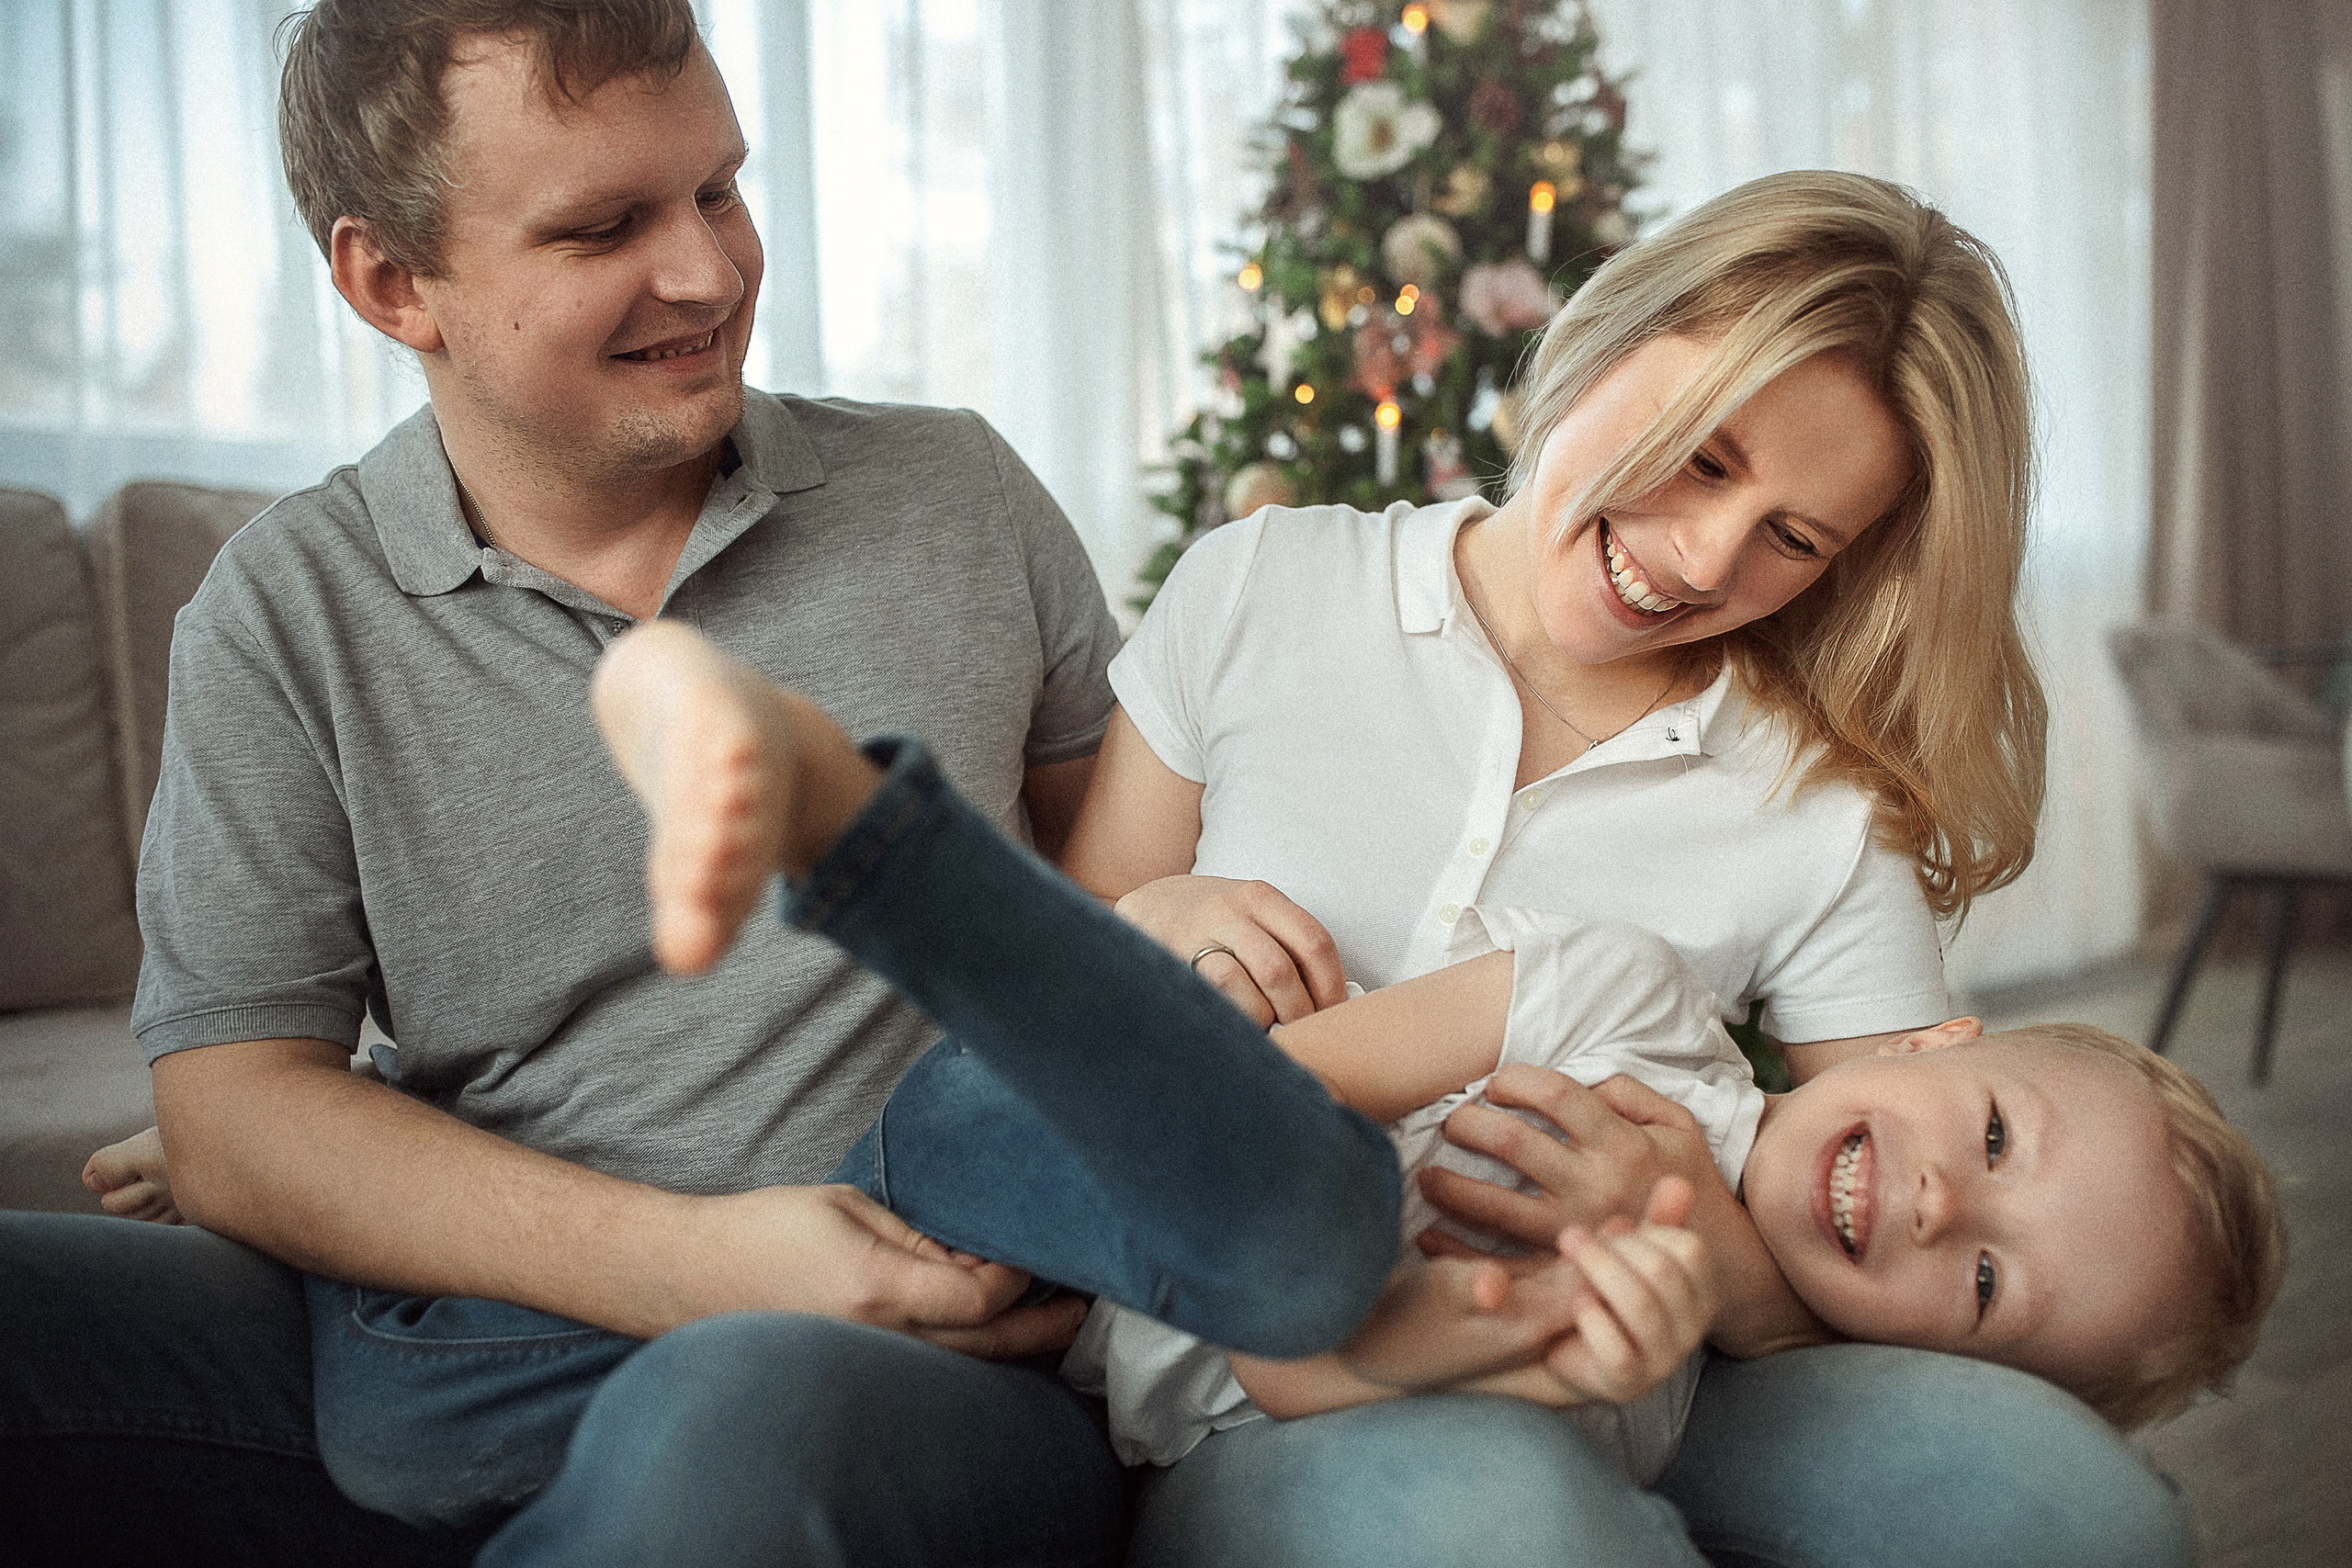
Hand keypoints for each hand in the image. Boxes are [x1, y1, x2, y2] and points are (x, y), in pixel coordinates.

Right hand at [696, 1184, 1087, 1359]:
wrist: (691, 1276)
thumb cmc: (767, 1229)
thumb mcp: (850, 1207)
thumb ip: (921, 1235)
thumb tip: (978, 1253)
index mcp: (877, 1288)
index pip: (981, 1299)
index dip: (1017, 1276)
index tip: (1028, 1247)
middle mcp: (878, 1338)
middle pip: (987, 1346)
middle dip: (1043, 1325)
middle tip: (1087, 1306)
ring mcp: (868, 1363)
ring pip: (964, 1367)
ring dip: (1015, 1344)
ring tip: (1061, 1322)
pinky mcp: (860, 1371)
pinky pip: (932, 1369)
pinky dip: (972, 1354)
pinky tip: (997, 1336)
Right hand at [1112, 875, 1345, 1025]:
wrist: (1150, 907)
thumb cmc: (1218, 923)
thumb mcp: (1255, 916)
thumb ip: (1289, 946)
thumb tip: (1334, 1003)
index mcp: (1261, 897)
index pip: (1314, 942)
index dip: (1330, 987)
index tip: (1333, 1016)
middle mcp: (1229, 910)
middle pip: (1278, 971)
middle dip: (1295, 1013)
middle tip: (1301, 1033)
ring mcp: (1194, 936)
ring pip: (1236, 985)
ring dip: (1257, 1020)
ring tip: (1266, 1032)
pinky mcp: (1167, 961)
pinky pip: (1203, 998)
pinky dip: (1228, 1020)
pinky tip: (1237, 1027)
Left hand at [1415, 1069, 1722, 1253]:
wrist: (1719, 1264)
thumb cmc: (1691, 1184)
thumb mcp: (1679, 1125)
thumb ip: (1631, 1093)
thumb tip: (1583, 1080)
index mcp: (1620, 1142)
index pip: (1554, 1095)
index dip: (1516, 1081)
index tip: (1496, 1084)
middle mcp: (1594, 1183)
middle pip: (1513, 1142)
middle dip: (1468, 1123)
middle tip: (1451, 1121)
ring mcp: (1575, 1230)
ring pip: (1495, 1204)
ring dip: (1450, 1185)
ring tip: (1427, 1175)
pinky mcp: (1564, 1272)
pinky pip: (1501, 1264)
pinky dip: (1459, 1251)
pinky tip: (1428, 1236)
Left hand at [1459, 1176, 1716, 1406]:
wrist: (1553, 1343)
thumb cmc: (1597, 1288)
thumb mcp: (1625, 1250)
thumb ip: (1655, 1222)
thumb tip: (1678, 1182)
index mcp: (1699, 1291)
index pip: (1690, 1249)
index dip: (1645, 1233)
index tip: (1609, 1229)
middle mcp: (1691, 1329)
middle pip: (1663, 1272)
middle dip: (1612, 1249)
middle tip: (1571, 1238)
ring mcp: (1663, 1360)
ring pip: (1642, 1308)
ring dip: (1598, 1275)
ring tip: (1569, 1263)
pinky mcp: (1628, 1385)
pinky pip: (1618, 1351)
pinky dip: (1592, 1319)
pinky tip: (1576, 1303)